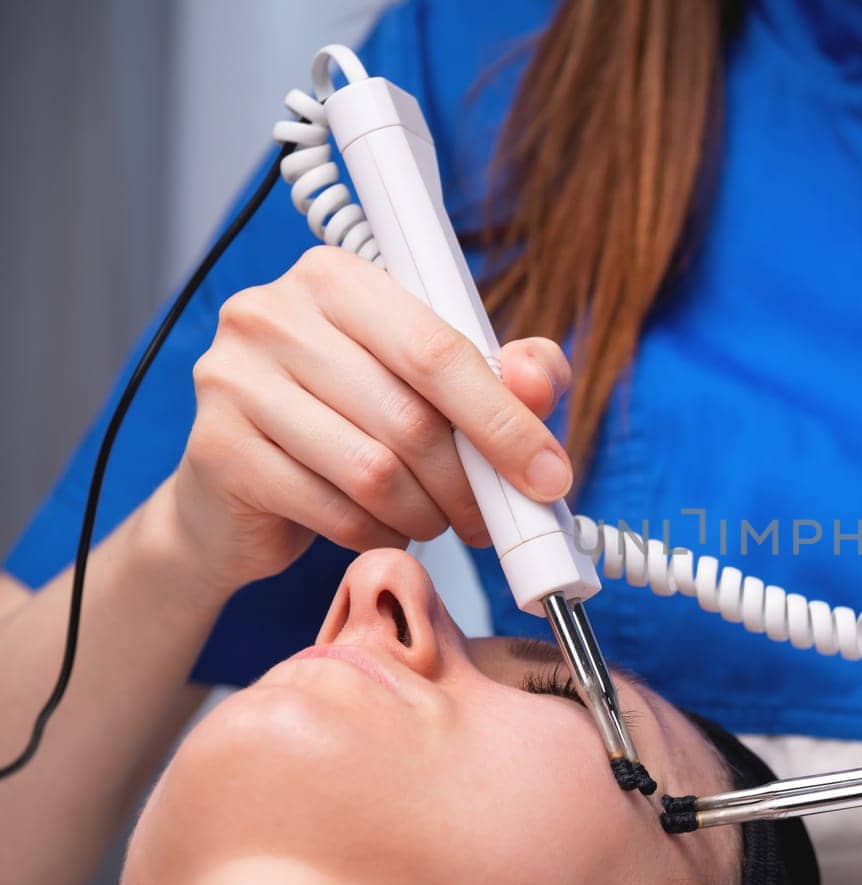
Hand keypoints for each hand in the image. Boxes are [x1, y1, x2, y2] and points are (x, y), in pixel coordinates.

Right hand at [169, 246, 573, 589]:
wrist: (235, 498)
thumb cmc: (348, 426)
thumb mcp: (436, 391)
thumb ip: (505, 377)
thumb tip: (538, 382)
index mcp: (336, 277)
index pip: (439, 349)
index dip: (504, 421)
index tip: (548, 476)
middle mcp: (273, 312)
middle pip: (411, 417)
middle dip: (467, 483)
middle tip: (489, 518)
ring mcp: (233, 377)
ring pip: (374, 470)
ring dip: (424, 513)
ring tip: (431, 518)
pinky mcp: (215, 448)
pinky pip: (332, 509)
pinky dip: (374, 532)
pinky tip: (377, 527)